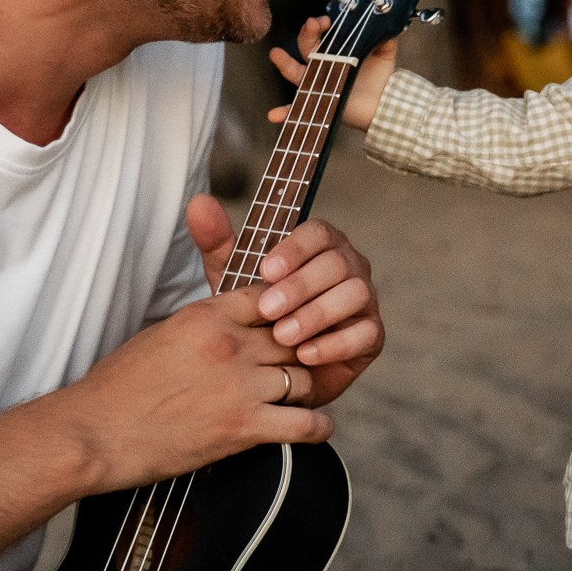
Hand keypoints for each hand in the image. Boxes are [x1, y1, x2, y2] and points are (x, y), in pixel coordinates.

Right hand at [58, 287, 333, 491]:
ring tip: (295, 401)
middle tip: (294, 368)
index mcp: (207, 315)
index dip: (282, 313)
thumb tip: (227, 323)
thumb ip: (204, 324)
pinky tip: (313, 428)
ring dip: (302, 391)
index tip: (284, 328)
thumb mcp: (162, 334)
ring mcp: (240, 385)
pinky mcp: (243, 427)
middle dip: (296, 353)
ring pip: (303, 377)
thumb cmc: (117, 388)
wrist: (93, 433)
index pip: (270, 297)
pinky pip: (306, 423)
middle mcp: (230, 344)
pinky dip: (316, 427)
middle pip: (293, 336)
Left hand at [184, 198, 384, 400]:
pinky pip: (366, 333)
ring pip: (356, 293)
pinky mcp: (372, 335)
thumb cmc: (258, 316)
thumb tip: (199, 203)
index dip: (295, 249)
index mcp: (321, 245)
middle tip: (267, 309)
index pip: (319, 232)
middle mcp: (350, 265)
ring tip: (282, 335)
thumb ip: (219, 242)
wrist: (271, 367)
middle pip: (337, 262)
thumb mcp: (234, 280)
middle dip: (301, 286)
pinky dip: (334, 344)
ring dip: (317, 314)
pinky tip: (303, 356)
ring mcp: (365, 299)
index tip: (264, 270)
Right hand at [270, 15, 396, 133]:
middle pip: (307, 47)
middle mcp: (323, 65)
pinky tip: (274, 115)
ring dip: (285, 64)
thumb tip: (388, 22)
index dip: (320, 25)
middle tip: (313, 24)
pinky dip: (284, 113)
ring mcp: (318, 85)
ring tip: (276, 53)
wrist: (384, 104)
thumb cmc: (380, 77)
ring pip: (296, 73)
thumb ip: (386, 37)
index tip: (327, 20)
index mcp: (336, 51)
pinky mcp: (318, 104)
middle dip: (307, 34)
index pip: (322, 34)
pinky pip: (296, 111)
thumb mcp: (384, 53)